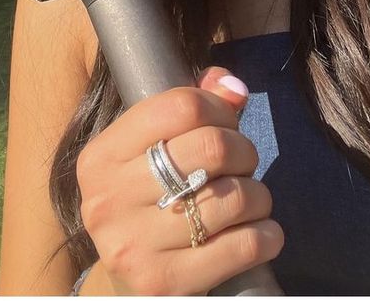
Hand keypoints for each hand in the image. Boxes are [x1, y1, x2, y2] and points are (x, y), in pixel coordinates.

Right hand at [76, 66, 283, 294]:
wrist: (125, 279)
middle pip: (212, 147)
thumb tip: (235, 88)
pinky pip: (243, 246)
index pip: (182, 106)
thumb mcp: (151, 146)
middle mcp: (109, 198)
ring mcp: (133, 244)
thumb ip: (191, 104)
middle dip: (244, 150)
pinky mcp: (163, 284)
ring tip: (251, 199)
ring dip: (259, 194)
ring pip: (234, 196)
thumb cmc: (147, 197)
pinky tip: (261, 230)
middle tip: (243, 163)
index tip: (227, 124)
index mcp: (102, 155)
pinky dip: (267, 234)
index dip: (220, 108)